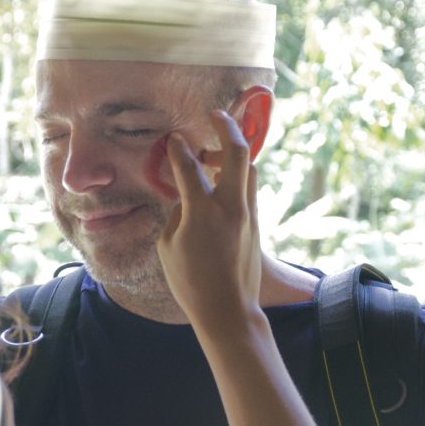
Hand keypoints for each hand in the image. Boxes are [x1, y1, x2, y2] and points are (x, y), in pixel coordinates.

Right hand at [156, 111, 261, 337]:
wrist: (228, 310)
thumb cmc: (190, 283)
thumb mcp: (168, 247)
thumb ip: (176, 215)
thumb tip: (186, 198)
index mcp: (202, 212)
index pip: (188, 166)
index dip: (177, 149)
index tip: (172, 139)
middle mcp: (230, 206)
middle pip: (236, 152)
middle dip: (226, 126)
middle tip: (215, 115)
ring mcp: (248, 214)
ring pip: (249, 168)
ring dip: (234, 153)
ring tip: (214, 155)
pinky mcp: (256, 224)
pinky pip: (249, 188)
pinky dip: (237, 177)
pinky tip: (223, 182)